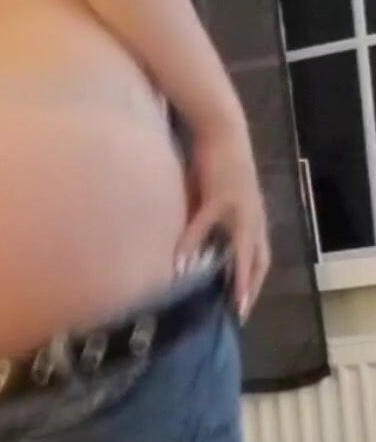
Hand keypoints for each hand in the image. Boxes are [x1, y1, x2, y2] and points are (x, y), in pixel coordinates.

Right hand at [176, 122, 269, 322]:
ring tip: (229, 301)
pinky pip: (205, 225)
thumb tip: (195, 245)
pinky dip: (194, 243)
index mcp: (254, 216)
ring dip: (237, 277)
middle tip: (240, 313)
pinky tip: (181, 260)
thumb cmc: (217, 162)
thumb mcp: (218, 196)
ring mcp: (240, 206)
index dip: (255, 280)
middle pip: (257, 258)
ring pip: (242, 249)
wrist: (222, 128)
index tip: (245, 304)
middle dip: (250, 287)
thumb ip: (213, 220)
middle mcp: (253, 215)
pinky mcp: (221, 195)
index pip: (261, 255)